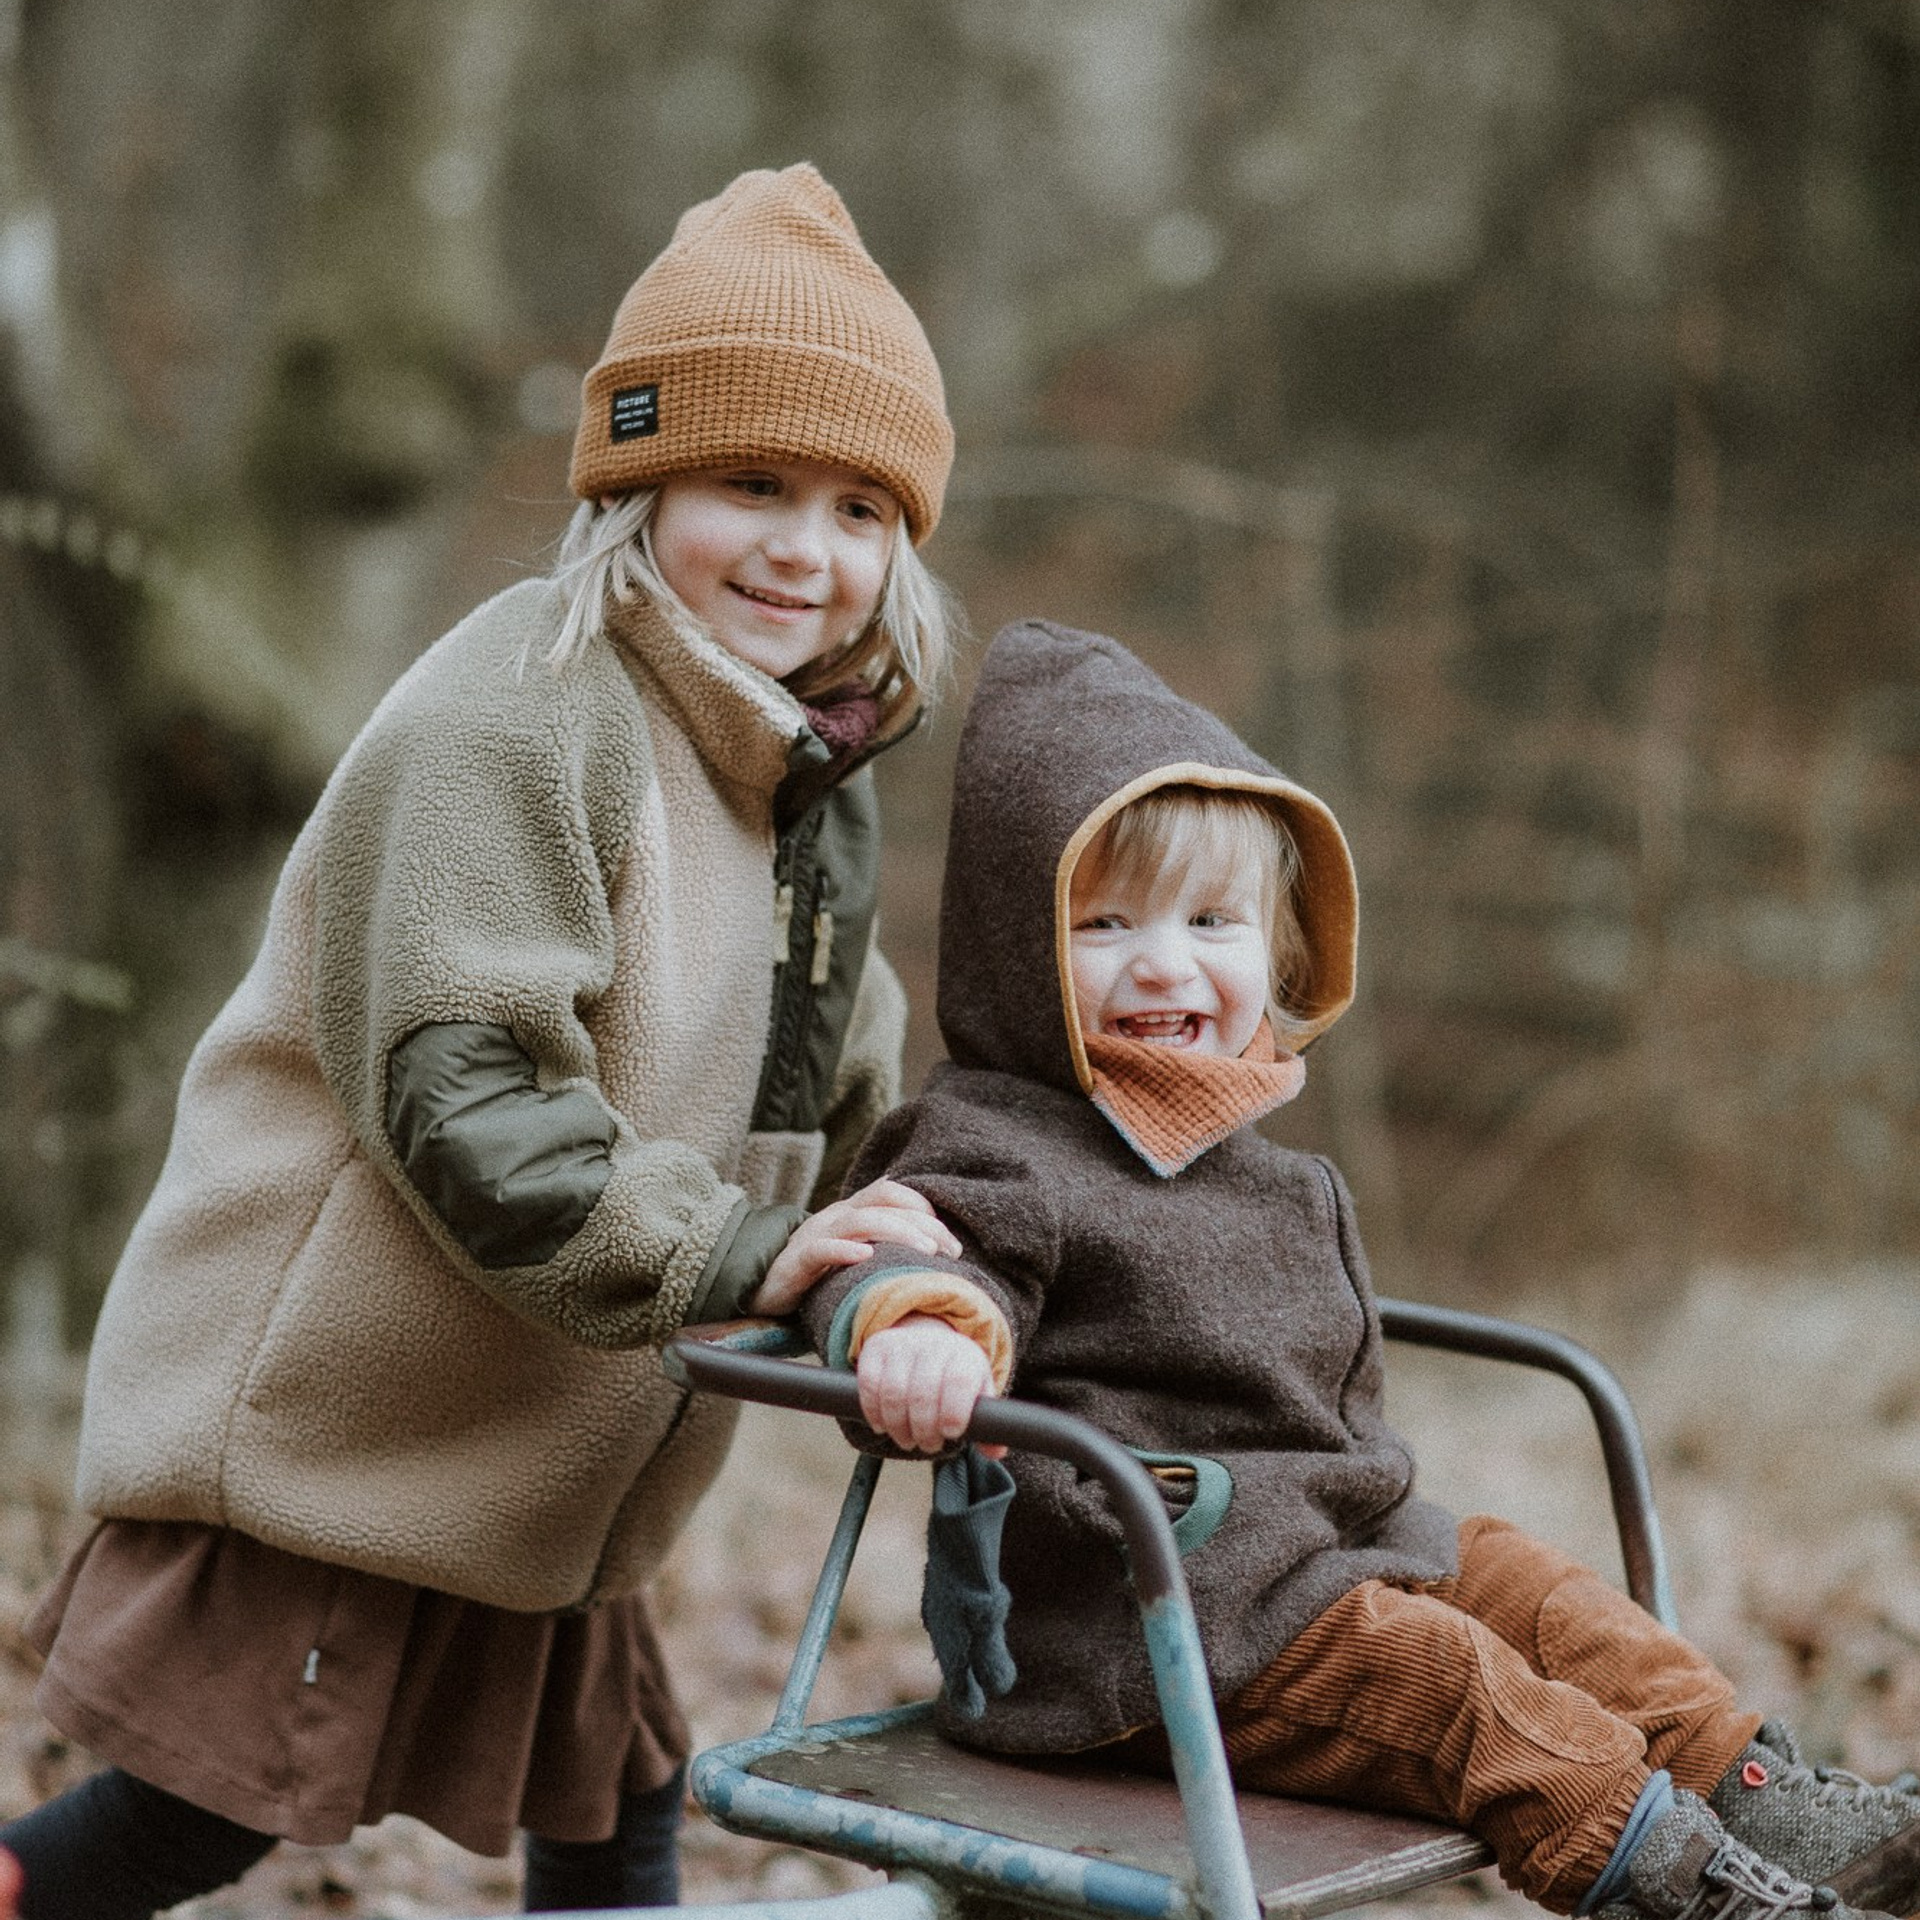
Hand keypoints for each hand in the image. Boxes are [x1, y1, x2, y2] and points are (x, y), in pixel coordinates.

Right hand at [749, 1178, 960, 1315]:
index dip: (922, 1206)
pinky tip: (866, 1257)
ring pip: (860, 1221)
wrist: (760, 1289)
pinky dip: (844, 1251)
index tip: (948, 1239)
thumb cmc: (814, 1273)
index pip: (890, 1191)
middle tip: (950, 1250)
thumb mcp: (851, 1250)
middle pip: (883, 1204)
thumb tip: (920, 1223)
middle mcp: (835, 1216)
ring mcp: (815, 1236)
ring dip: (898, 1232)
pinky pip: (821, 1249)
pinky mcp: (797, 1262)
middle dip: (923, 1223)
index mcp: (850, 1211)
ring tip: (925, 1251)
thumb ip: (880, 1238)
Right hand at [857, 1312, 1001, 1456]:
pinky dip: (873, 1412)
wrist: (928, 1338)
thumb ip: (987, 1425)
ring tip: (907, 1440)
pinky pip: (869, 1384)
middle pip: (922, 1391)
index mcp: (964, 1356)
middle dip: (924, 1429)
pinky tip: (882, 1425)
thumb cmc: (954, 1376)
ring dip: (898, 1426)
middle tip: (929, 1445)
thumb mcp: (977, 1393)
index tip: (951, 1433)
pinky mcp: (875, 1349)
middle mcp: (933, 1346)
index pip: (958, 1380)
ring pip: (893, 1392)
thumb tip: (995, 1453)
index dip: (954, 1411)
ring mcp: (901, 1345)